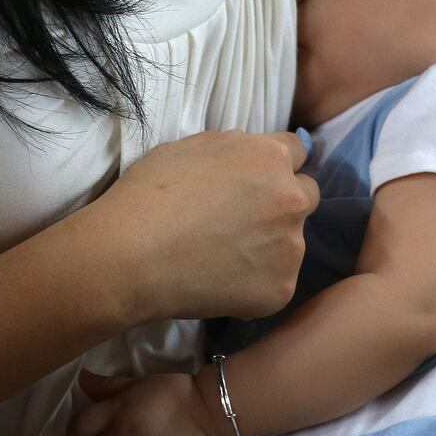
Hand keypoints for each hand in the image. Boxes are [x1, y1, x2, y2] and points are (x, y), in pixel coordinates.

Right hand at [85, 131, 317, 327]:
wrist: (129, 257)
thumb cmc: (150, 194)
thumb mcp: (192, 146)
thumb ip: (234, 147)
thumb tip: (250, 152)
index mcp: (271, 156)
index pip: (296, 152)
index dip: (272, 166)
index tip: (253, 181)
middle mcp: (291, 198)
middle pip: (306, 195)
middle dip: (283, 202)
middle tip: (244, 220)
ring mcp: (290, 248)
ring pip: (292, 242)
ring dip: (271, 245)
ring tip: (224, 257)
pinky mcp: (280, 290)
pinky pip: (277, 282)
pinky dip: (255, 284)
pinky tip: (221, 283)